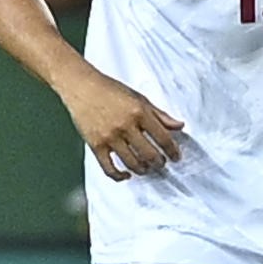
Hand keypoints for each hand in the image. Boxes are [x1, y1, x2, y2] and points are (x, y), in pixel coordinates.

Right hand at [58, 71, 183, 180]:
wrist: (82, 87)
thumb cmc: (112, 90)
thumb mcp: (140, 98)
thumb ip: (160, 114)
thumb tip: (179, 126)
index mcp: (140, 113)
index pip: (163, 137)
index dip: (172, 150)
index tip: (176, 157)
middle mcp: (126, 126)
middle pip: (149, 153)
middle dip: (158, 162)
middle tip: (161, 164)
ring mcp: (110, 137)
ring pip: (131, 162)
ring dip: (142, 169)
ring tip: (146, 168)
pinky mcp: (95, 145)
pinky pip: (108, 167)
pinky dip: (119, 176)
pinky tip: (126, 175)